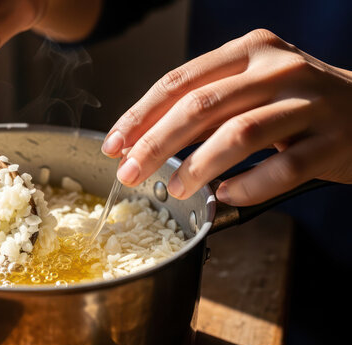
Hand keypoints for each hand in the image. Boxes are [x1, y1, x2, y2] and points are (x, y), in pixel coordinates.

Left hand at [102, 29, 351, 205]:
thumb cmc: (293, 102)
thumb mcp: (249, 86)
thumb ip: (204, 106)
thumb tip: (142, 140)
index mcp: (249, 50)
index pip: (180, 81)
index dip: (140, 115)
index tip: (114, 144)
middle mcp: (279, 69)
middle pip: (201, 106)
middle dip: (156, 143)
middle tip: (129, 173)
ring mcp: (309, 103)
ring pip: (240, 134)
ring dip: (199, 166)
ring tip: (176, 188)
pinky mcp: (333, 141)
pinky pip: (283, 168)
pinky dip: (249, 186)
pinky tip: (227, 195)